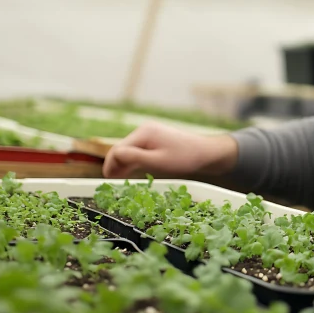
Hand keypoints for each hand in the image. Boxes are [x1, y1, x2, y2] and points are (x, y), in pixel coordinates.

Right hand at [102, 121, 237, 178]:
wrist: (206, 152)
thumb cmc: (184, 158)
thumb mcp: (157, 161)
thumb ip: (134, 158)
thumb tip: (113, 156)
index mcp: (144, 132)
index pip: (118, 148)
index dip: (110, 164)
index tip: (108, 180)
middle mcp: (145, 130)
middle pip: (122, 148)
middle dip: (115, 164)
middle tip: (111, 182)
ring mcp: (151, 133)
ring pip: (130, 149)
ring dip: (123, 163)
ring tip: (118, 179)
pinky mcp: (156, 139)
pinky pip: (139, 150)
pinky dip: (134, 160)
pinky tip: (130, 171)